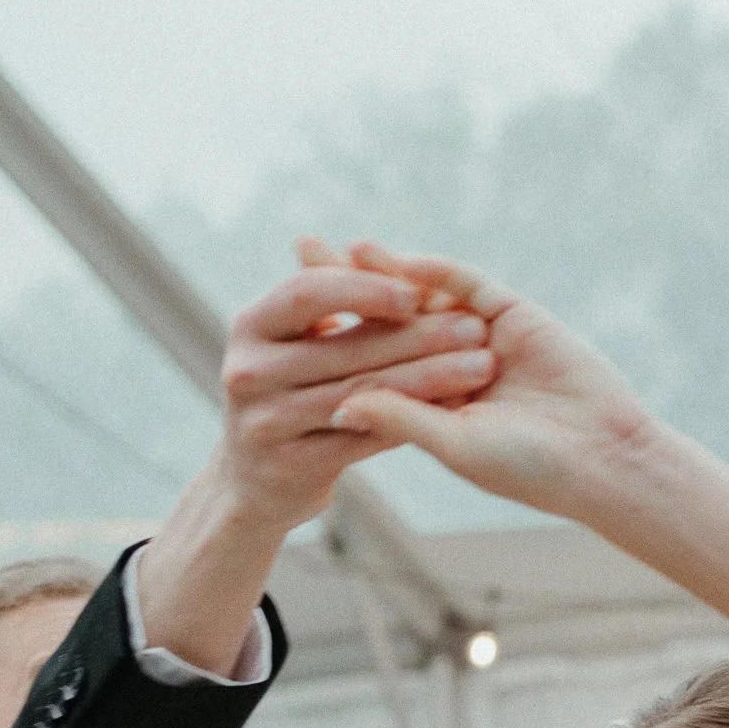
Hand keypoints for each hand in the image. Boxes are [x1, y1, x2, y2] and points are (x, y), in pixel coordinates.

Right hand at [211, 244, 501, 536]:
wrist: (255, 480)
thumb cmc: (288, 391)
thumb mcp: (293, 342)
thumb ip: (326, 300)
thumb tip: (365, 247)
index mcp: (250, 325)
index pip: (308, 293)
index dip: (365, 289)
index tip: (419, 291)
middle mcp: (248, 372)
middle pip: (346, 349)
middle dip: (418, 337)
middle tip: (475, 328)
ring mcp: (264, 423)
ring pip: (363, 395)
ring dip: (429, 380)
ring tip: (479, 368)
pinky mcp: (290, 467)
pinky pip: (365, 439)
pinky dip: (414, 421)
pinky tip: (456, 410)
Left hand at [315, 238, 657, 518]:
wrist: (604, 453)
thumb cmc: (531, 467)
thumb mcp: (457, 446)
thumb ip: (401, 418)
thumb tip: (336, 403)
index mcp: (431, 406)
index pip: (371, 367)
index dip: (330, 343)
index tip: (283, 330)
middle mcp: (448, 367)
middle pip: (386, 321)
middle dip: (342, 291)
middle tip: (296, 255)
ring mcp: (478, 336)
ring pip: (418, 297)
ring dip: (376, 271)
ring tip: (328, 247)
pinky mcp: (508, 312)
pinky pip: (459, 282)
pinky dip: (424, 267)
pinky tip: (384, 254)